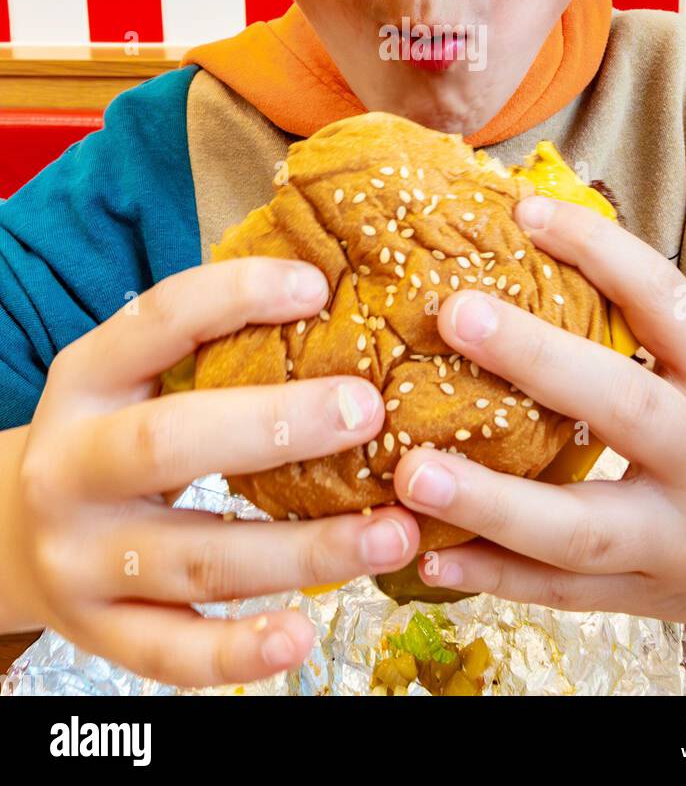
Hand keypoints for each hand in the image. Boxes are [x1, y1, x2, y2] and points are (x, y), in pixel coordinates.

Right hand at [11, 258, 419, 685]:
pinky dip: (238, 653)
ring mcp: (80, 558)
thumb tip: (329, 295)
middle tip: (370, 412)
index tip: (317, 287)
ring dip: (304, 552)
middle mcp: (70, 468)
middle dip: (276, 427)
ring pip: (198, 560)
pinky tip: (300, 636)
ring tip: (393, 533)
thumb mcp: (130, 376)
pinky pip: (172, 653)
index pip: (158, 321)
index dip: (235, 296)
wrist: (10, 533)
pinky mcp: (98, 632)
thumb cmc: (109, 433)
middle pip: (169, 446)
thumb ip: (207, 347)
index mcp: (83, 380)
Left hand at [394, 196, 685, 631]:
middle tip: (455, 315)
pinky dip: (492, 577)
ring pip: (581, 529)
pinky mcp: (641, 599)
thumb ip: (631, 322)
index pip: (667, 303)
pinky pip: (559, 593)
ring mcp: (676, 542)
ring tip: (413, 473)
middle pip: (626, 408)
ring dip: (492, 503)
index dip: (600, 251)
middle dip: (538, 359)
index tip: (524, 212)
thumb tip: (523, 227)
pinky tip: (427, 554)